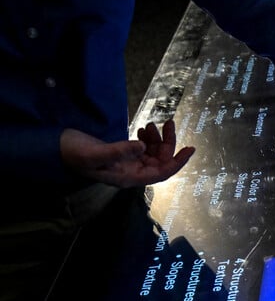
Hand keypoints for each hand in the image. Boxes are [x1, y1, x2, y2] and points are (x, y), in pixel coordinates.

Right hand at [60, 120, 194, 186]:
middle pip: (160, 160)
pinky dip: (148, 138)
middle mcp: (132, 172)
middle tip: (169, 122)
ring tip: (152, 125)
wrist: (58, 148)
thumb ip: (120, 151)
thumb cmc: (75, 153)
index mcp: (130, 177)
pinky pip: (144, 148)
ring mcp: (128, 163)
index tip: (191, 149)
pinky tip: (145, 128)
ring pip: (153, 153)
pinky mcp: (123, 153)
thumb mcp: (96, 154)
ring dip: (158, 139)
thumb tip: (143, 147)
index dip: (178, 162)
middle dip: (168, 143)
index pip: (162, 172)